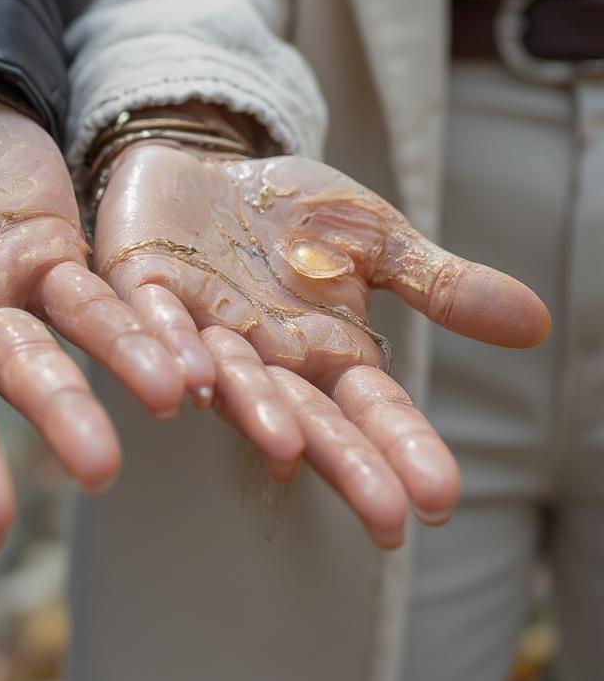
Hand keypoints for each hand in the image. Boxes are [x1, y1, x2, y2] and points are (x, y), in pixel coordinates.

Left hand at [93, 135, 549, 547]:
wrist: (208, 165)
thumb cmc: (290, 214)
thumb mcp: (375, 239)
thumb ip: (437, 283)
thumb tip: (535, 323)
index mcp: (323, 349)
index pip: (371, 410)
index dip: (402, 450)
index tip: (439, 497)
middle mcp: (265, 355)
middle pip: (309, 418)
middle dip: (346, 463)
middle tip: (388, 515)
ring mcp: (203, 328)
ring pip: (232, 379)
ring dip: (258, 410)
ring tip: (289, 447)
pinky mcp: (144, 289)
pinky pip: (156, 323)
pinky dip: (171, 348)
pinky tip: (189, 381)